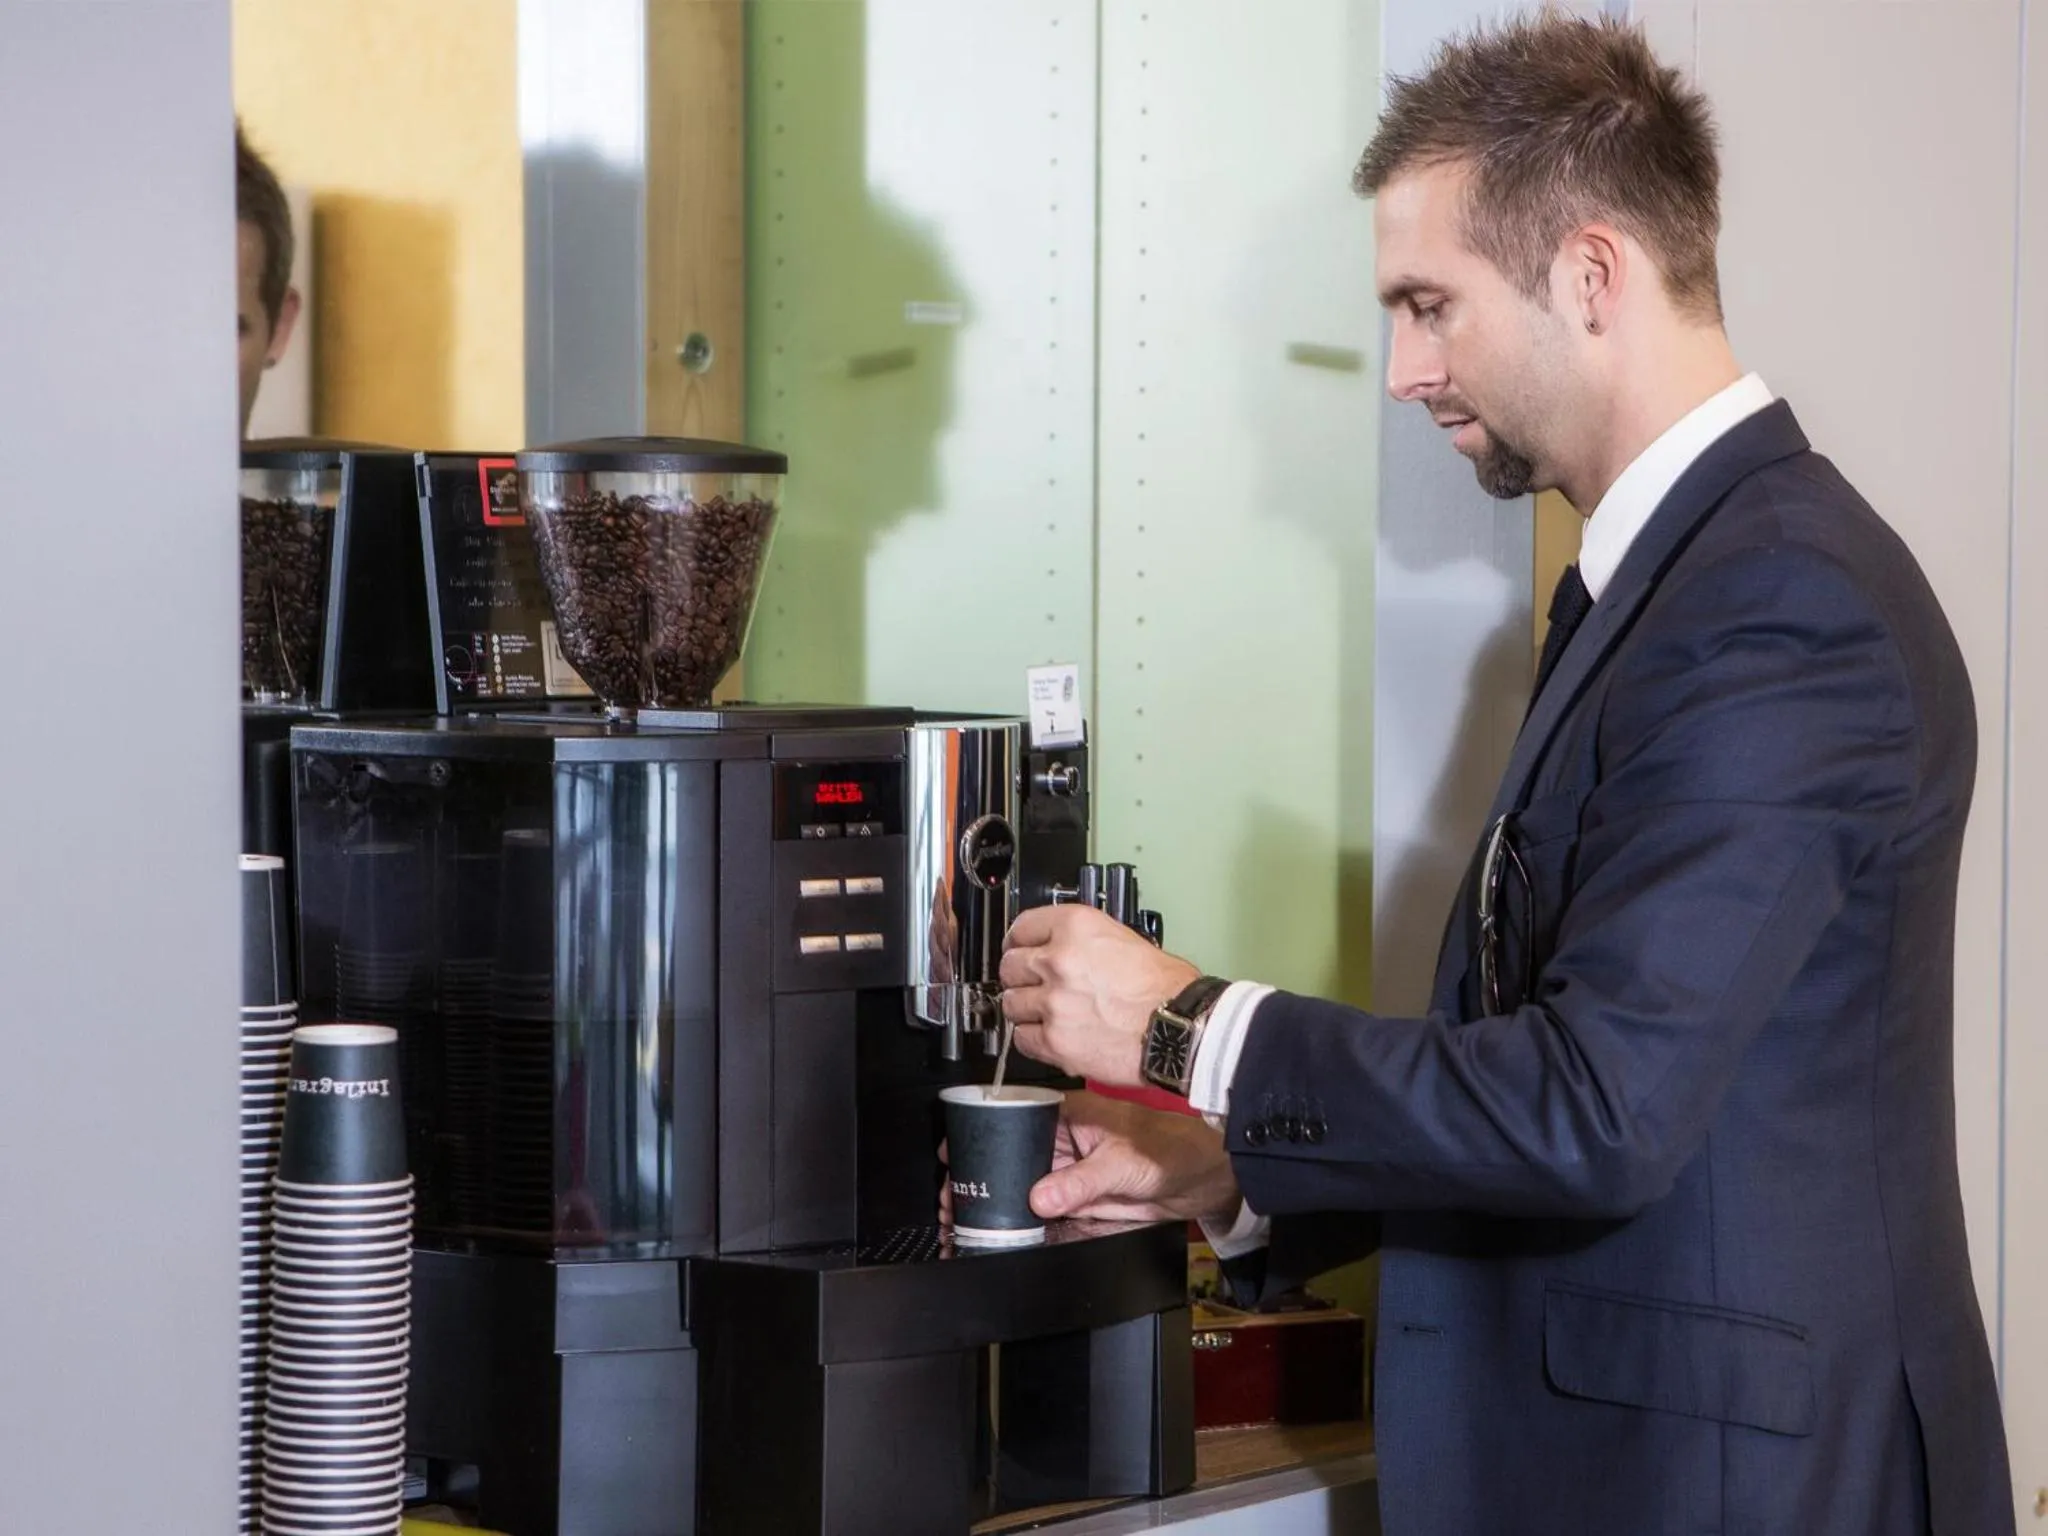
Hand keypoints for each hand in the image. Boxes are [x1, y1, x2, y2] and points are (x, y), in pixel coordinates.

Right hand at [937, 1092, 1240, 1230]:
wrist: (1203, 1180)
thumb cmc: (1172, 1150)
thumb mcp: (1121, 1164)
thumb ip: (1079, 1183)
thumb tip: (1040, 1197)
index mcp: (1070, 1116)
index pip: (1016, 1122)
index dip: (984, 1138)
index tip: (957, 1156)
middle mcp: (1065, 1141)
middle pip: (1011, 1157)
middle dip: (982, 1176)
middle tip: (954, 1196)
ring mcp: (1070, 1171)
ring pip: (1022, 1184)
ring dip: (996, 1200)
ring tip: (965, 1216)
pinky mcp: (1079, 1198)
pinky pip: (1043, 1209)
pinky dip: (1022, 1219)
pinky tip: (1001, 1229)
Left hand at [998, 905, 1198, 1087]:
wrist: (1180, 1031)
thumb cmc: (1168, 990)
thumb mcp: (1128, 940)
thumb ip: (1086, 942)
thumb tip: (1066, 948)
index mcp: (1077, 928)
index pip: (1022, 926)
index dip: (1018, 940)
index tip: (1018, 947)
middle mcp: (1058, 961)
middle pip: (1010, 965)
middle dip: (1019, 975)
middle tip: (1031, 982)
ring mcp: (1053, 1003)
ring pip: (1011, 1003)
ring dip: (1024, 1008)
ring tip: (1044, 1012)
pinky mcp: (1054, 1041)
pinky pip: (1021, 1039)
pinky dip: (1031, 1039)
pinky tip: (1049, 1035)